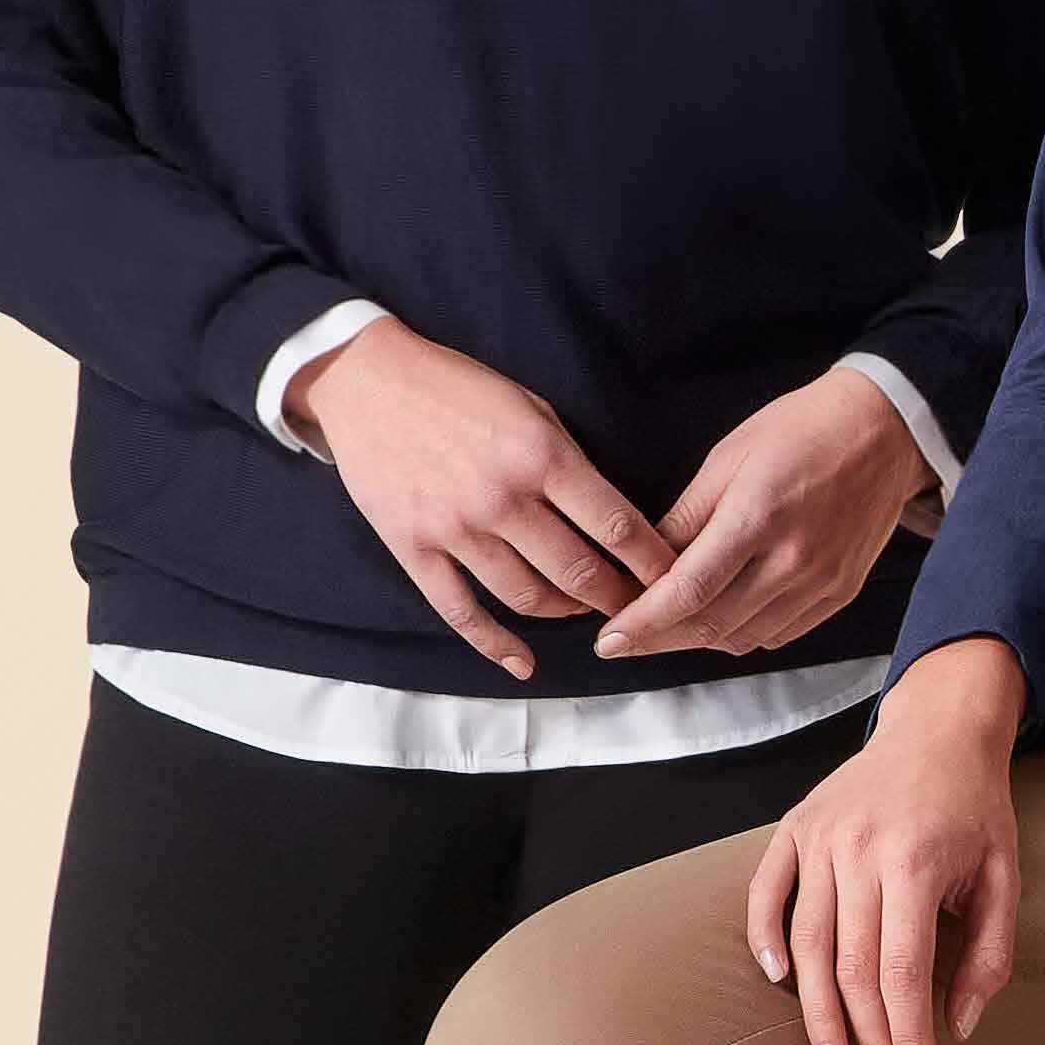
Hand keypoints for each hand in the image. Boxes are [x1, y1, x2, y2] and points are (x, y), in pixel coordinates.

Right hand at [285, 318, 675, 680]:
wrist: (369, 381)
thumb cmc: (458, 387)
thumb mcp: (530, 406)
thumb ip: (569, 462)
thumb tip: (612, 518)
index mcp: (541, 455)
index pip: (618, 526)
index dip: (654, 563)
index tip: (675, 580)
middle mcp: (503, 498)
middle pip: (580, 572)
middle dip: (619, 599)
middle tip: (639, 608)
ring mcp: (456, 528)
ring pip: (528, 598)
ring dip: (566, 612)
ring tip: (584, 609)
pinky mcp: (414, 548)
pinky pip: (462, 612)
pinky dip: (495, 645)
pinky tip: (523, 663)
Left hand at [596, 367, 937, 663]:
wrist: (883, 430)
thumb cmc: (801, 430)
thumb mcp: (728, 458)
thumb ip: (686, 518)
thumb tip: (644, 566)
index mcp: (756, 517)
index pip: (688, 591)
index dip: (643, 623)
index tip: (609, 640)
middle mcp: (792, 561)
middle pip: (711, 626)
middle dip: (659, 639)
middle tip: (625, 638)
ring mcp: (820, 583)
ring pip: (742, 639)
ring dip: (698, 638)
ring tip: (670, 623)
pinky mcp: (840, 594)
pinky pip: (778, 636)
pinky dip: (741, 634)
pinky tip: (723, 613)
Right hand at [742, 640, 1028, 1044]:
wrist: (939, 727)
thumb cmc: (976, 808)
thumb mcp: (1005, 877)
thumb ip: (988, 955)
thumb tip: (959, 1026)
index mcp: (917, 863)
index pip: (904, 974)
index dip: (909, 1041)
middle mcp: (860, 851)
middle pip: (854, 971)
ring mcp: (821, 837)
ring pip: (809, 945)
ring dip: (819, 1015)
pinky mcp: (795, 826)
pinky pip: (767, 892)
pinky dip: (765, 938)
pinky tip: (782, 984)